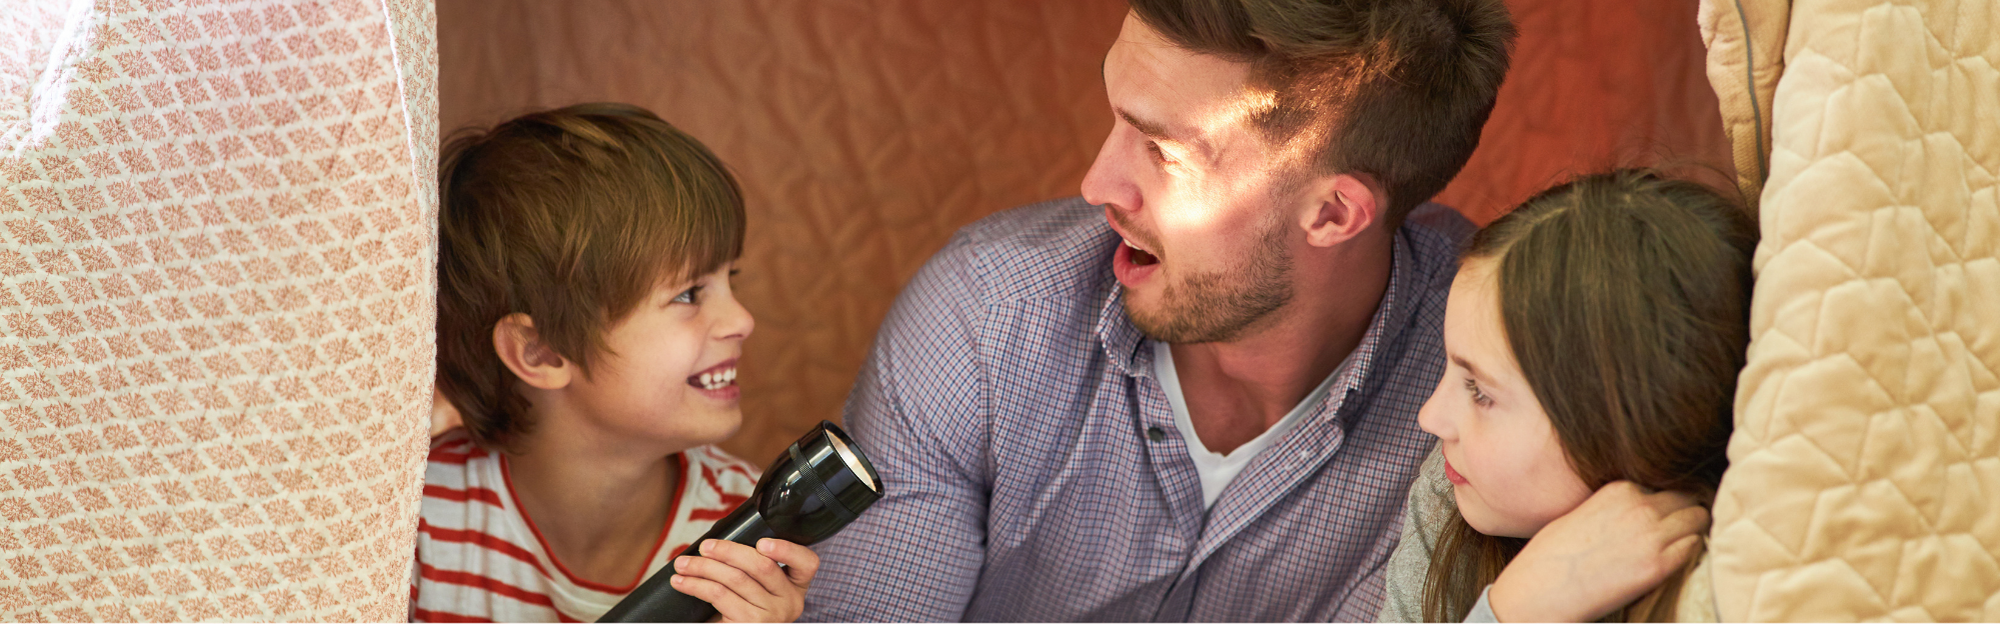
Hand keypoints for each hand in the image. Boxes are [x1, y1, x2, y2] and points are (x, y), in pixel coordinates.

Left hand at [670, 538, 819, 622]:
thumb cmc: (747, 608)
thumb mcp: (762, 589)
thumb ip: (754, 567)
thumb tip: (718, 543)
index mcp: (796, 586)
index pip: (807, 563)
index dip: (786, 550)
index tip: (762, 543)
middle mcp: (788, 602)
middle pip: (762, 566)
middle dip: (728, 551)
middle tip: (705, 546)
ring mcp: (769, 616)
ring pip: (735, 580)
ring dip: (703, 567)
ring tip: (683, 564)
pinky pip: (719, 596)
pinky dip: (696, 585)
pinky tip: (683, 582)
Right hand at [1487, 481, 1707, 622]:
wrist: (1541, 589)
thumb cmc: (1552, 555)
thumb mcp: (1582, 513)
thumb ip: (1615, 507)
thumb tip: (1637, 515)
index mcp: (1619, 489)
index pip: (1663, 485)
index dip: (1665, 503)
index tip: (1661, 518)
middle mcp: (1640, 506)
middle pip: (1686, 498)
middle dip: (1684, 513)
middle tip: (1675, 532)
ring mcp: (1652, 535)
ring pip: (1698, 518)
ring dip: (1691, 531)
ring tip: (1676, 547)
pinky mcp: (1659, 566)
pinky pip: (1694, 547)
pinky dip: (1690, 552)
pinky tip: (1673, 562)